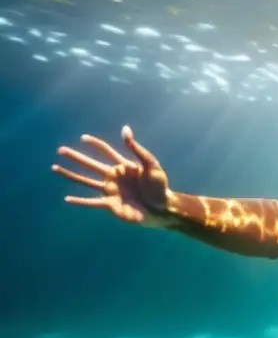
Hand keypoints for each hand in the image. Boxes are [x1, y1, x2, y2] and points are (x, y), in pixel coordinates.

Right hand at [53, 125, 171, 226]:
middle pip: (90, 164)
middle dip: (76, 157)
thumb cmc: (159, 186)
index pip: (107, 152)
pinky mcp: (110, 205)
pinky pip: (91, 202)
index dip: (96, 144)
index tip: (83, 138)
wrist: (163, 207)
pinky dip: (79, 201)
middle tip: (60, 150)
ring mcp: (110, 191)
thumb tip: (125, 129)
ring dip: (70, 175)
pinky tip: (67, 199)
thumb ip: (136, 148)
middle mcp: (114, 177)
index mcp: (124, 166)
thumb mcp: (151, 164)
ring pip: (85, 181)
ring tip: (55, 168)